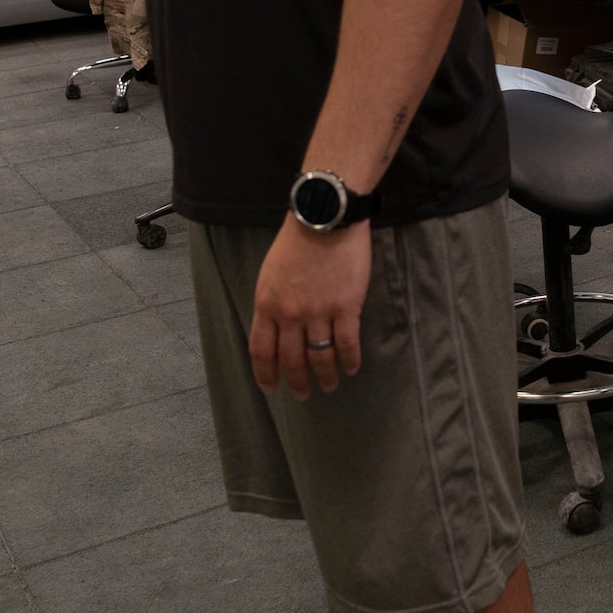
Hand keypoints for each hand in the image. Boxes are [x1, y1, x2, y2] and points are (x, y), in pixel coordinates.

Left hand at [250, 214, 370, 398]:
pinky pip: (347, 344)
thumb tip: (277, 328)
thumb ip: (271, 302)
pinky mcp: (346, 307)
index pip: (262, 350)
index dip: (266, 374)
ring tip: (329, 385)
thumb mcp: (270, 273)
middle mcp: (290, 314)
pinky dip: (349, 361)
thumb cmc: (296, 241)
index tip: (271, 388)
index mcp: (267, 305)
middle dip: (296, 382)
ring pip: (320, 357)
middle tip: (302, 394)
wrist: (325, 218)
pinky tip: (351, 369)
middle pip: (292, 359)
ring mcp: (319, 312)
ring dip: (325, 376)